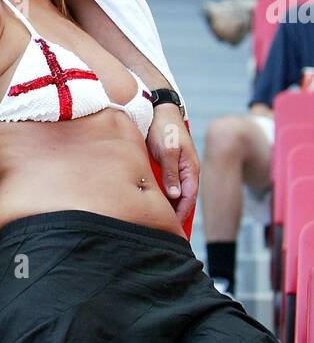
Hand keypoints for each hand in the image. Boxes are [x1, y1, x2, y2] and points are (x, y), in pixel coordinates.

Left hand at [148, 106, 199, 223]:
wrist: (156, 109)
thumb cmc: (163, 128)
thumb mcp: (168, 150)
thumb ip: (171, 172)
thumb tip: (175, 196)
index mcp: (191, 169)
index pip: (188, 198)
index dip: (181, 215)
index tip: (172, 229)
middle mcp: (185, 171)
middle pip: (182, 199)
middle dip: (175, 216)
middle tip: (163, 233)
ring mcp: (176, 169)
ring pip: (173, 193)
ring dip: (167, 207)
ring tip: (156, 224)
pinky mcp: (166, 165)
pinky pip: (165, 185)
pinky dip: (161, 196)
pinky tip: (150, 205)